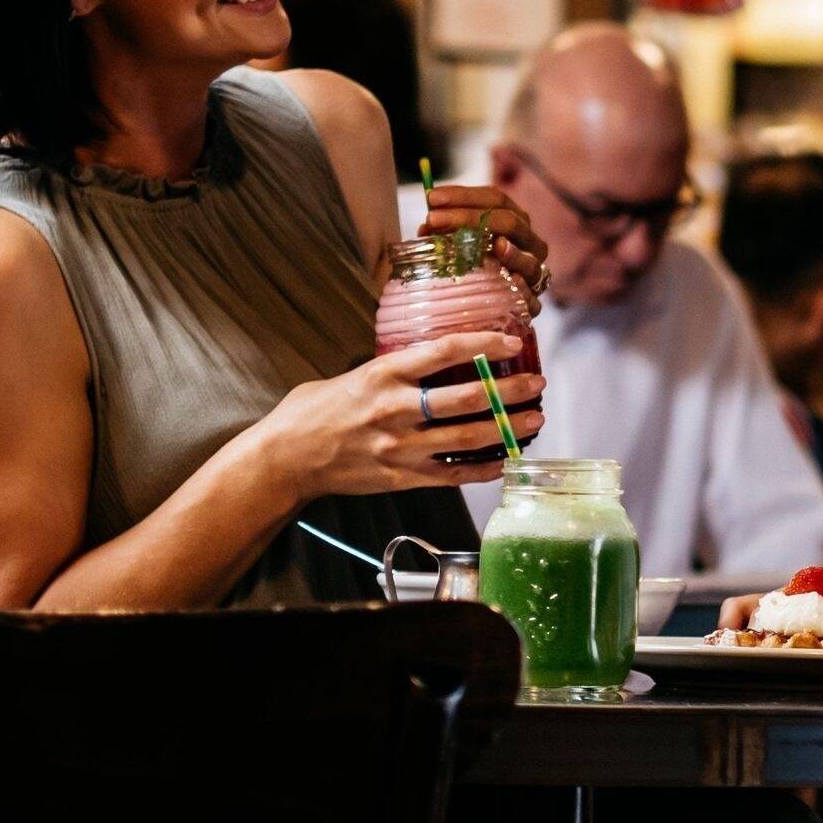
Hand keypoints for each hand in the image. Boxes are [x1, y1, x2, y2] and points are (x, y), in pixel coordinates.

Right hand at [269, 334, 544, 496]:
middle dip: (510, 391)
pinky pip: (453, 475)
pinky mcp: (401, 478)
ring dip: (507, 429)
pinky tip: (507, 459)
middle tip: (537, 385)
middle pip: (466, 398)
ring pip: (468, 439)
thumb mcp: (351, 376)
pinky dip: (485, 468)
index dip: (483, 345)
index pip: (443, 351)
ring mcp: (400, 447)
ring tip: (534, 419)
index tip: (513, 344)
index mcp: (382, 375)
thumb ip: (391, 371)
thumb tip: (430, 360)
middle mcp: (395, 410)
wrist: (286, 459)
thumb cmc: (313, 412)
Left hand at [423, 179, 547, 305]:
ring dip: (513, 252)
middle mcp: (529, 243)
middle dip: (470, 218)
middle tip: (434, 219)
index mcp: (515, 222)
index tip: (431, 198)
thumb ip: (445, 231)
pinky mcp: (531, 305)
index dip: (463, 195)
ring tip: (498, 246)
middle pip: (510, 222)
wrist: (483, 310)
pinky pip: (531, 298)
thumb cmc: (469, 268)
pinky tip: (513, 281)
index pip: (496, 199)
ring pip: (529, 259)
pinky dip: (523, 288)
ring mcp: (533, 274)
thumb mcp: (456, 244)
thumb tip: (426, 225)